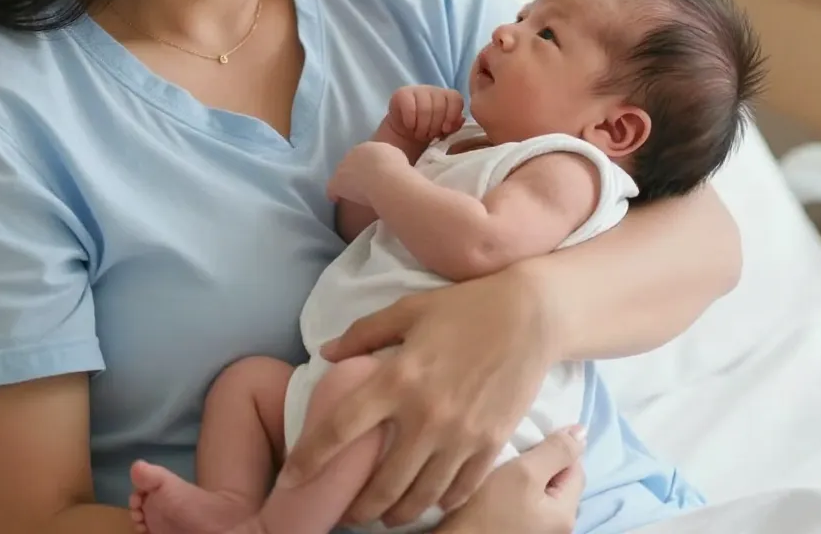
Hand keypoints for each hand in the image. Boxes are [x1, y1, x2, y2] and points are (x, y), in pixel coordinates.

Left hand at [278, 266, 554, 527]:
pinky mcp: (490, 445)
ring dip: (395, 514)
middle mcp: (426, 415)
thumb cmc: (464, 308)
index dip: (310, 458)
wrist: (530, 316)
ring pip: (419, 497)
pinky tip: (430, 502)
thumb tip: (325, 352)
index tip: (291, 479)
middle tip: (345, 513)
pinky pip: (459, 491)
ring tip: (384, 516)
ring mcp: (460, 435)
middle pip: (380, 483)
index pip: (340, 429)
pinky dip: (439, 504)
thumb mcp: (408, 310)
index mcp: (398, 378)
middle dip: (356, 508)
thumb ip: (364, 333)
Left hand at [327, 141, 407, 205]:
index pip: (363, 155)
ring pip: (341, 174)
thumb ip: (387, 158)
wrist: (386, 178)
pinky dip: (333, 193)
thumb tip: (387, 164)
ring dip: (347, 181)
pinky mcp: (337, 182)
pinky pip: (332, 188)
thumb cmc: (396, 168)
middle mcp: (353, 153)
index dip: (366, 164)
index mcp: (368, 147)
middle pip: (351, 162)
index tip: (370, 172)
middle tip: (363, 182)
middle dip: (355, 171)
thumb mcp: (396, 157)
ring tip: (353, 191)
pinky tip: (335, 199)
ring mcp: (343, 167)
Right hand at [388, 85, 464, 143]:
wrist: (405, 132)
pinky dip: (411, 122)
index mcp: (447, 96)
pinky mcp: (402, 94)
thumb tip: (461, 119)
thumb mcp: (444, 131)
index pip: (456, 98)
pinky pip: (410, 109)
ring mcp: (417, 89)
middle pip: (440, 106)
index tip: (445, 129)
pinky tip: (410, 126)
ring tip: (420, 134)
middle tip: (429, 135)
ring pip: (425, 108)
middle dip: (435, 126)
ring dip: (423, 127)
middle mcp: (433, 90)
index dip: (452, 115)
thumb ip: (454, 125)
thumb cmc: (428, 130)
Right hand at [437, 428, 585, 533]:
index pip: (575, 467)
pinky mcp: (519, 530)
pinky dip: (514, 488)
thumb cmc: (489, 509)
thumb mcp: (525, 472)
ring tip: (503, 463)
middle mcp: (558, 527)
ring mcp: (538, 531)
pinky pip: (525, 501)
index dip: (555, 446)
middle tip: (513, 449)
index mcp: (567, 514)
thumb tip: (582, 432)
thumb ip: (556, 451)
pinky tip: (497, 483)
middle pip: (558, 479)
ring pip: (540, 489)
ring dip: (524, 473)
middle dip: (539, 459)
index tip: (529, 437)